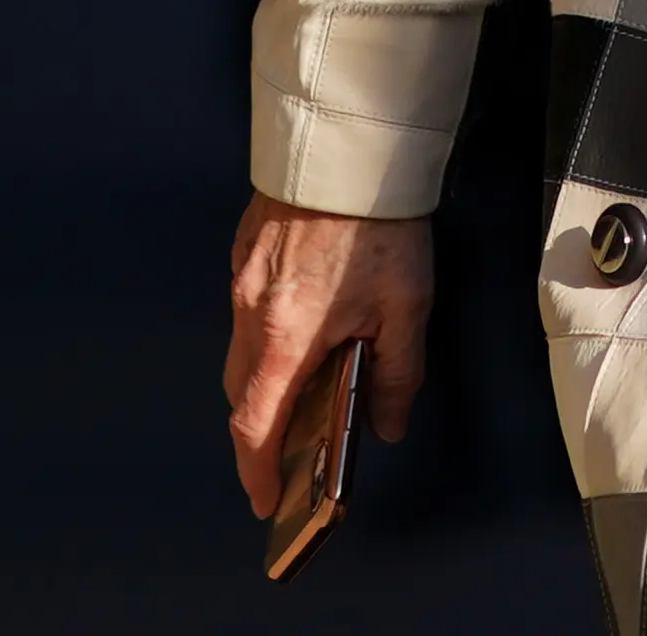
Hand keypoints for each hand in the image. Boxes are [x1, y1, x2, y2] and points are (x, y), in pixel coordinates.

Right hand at [224, 194, 431, 516]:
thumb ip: (397, 376)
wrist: (349, 146)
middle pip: (241, 393)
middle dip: (259, 433)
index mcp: (284, 336)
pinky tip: (299, 338)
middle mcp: (250, 310)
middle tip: (287, 459)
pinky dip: (263, 341)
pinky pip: (245, 314)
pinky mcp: (246, 250)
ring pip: (240, 352)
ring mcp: (242, 278)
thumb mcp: (406, 308)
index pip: (255, 425)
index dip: (257, 470)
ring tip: (300, 401)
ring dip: (262, 384)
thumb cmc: (378, 223)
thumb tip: (387, 424)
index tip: (265, 499)